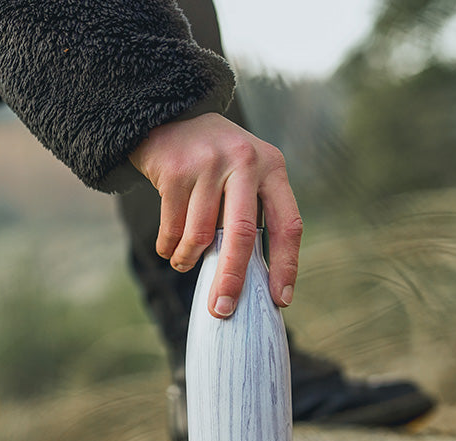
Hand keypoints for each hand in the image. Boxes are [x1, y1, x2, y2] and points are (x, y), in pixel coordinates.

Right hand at [129, 113, 301, 317]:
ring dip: (188, 260)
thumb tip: (253, 282)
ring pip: (201, 235)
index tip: (280, 301)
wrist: (168, 116)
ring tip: (183, 264)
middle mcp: (245, 161)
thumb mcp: (244, 175)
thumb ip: (252, 214)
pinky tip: (169, 249)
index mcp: (272, 167)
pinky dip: (169, 248)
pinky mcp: (176, 169)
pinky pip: (173, 227)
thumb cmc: (213, 163)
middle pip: (243, 234)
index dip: (286, 266)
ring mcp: (209, 163)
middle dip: (232, 278)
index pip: (288, 224)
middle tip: (222, 309)